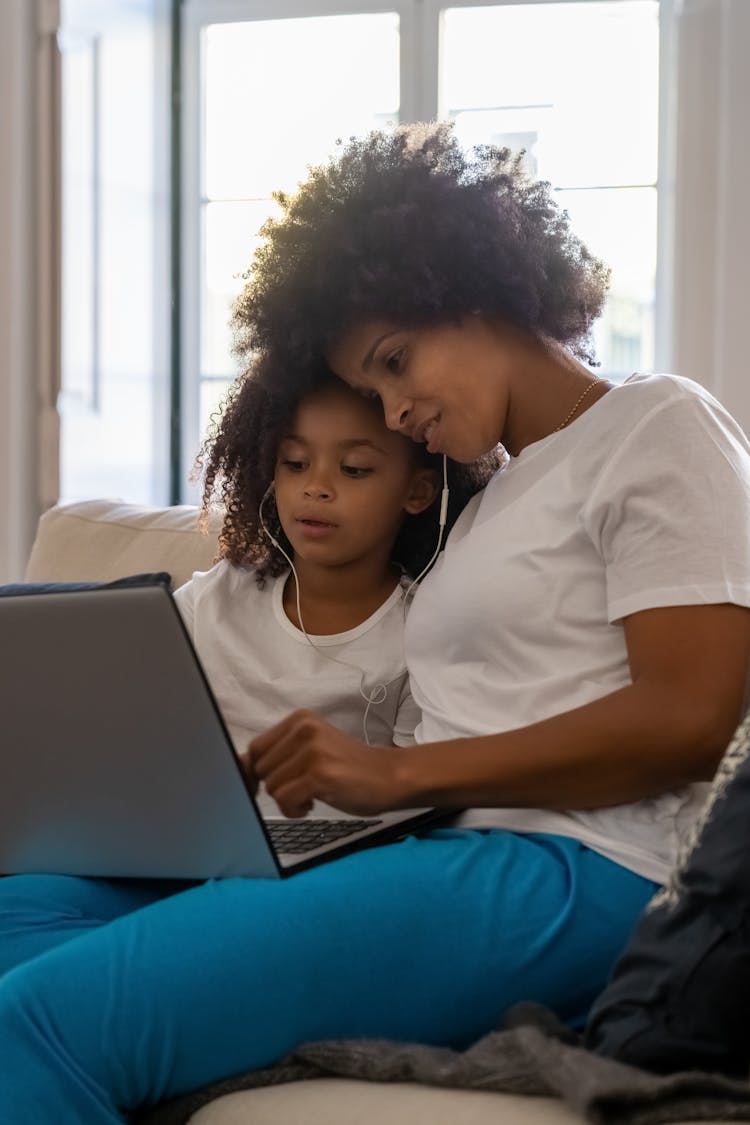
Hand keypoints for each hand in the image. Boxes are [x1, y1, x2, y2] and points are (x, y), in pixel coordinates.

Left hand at [247, 709, 404, 818]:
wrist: (390, 776)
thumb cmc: (350, 768)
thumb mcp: (312, 749)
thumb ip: (280, 754)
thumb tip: (238, 766)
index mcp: (300, 719)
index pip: (255, 748)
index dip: (256, 773)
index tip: (268, 786)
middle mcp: (304, 730)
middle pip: (261, 769)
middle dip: (277, 786)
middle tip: (302, 788)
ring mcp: (313, 751)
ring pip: (272, 787)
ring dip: (288, 801)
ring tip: (312, 795)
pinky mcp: (320, 774)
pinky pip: (285, 800)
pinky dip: (295, 810)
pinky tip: (313, 804)